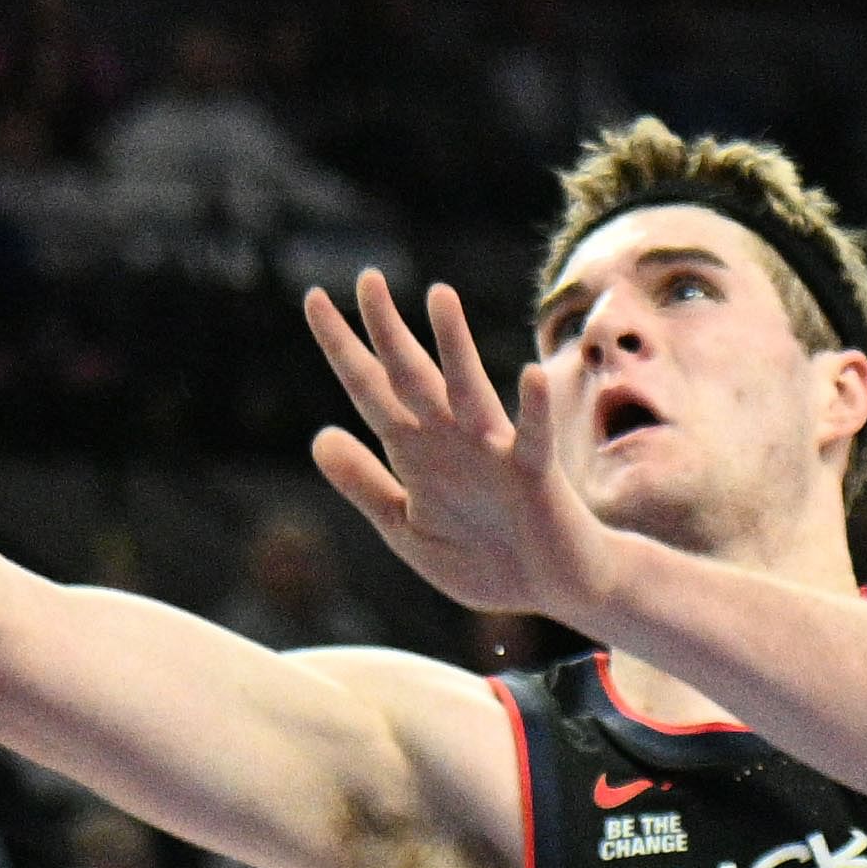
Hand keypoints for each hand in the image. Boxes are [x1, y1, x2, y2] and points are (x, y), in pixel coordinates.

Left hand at [303, 271, 616, 625]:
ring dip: (454, 346)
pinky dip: (533, 410)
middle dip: (386, 331)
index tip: (314, 298)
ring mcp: (494, 452)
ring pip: (468, 390)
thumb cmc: (485, 559)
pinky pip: (534, 439)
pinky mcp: (535, 477)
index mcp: (416, 451)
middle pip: (411, 376)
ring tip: (439, 296)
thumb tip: (318, 437)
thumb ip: (366, 485)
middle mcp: (451, 439)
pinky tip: (529, 376)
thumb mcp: (407, 528)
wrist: (552, 590)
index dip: (342, 347)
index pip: (370, 389)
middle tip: (366, 277)